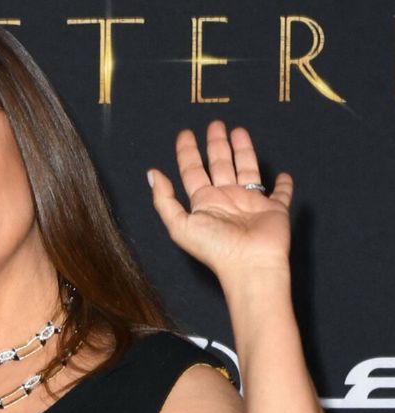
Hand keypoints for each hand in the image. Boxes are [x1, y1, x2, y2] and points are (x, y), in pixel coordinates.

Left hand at [147, 120, 293, 277]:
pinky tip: (283, 174)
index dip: (187, 151)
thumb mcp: (179, 224)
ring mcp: (251, 203)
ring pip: (247, 169)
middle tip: (215, 123)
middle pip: (220, 164)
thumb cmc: (215, 247)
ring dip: (244, 151)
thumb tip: (152, 173)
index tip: (186, 133)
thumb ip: (164, 199)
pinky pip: (281, 194)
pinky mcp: (275, 209)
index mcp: (204, 201)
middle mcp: (226, 199)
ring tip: (239, 130)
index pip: (193, 170)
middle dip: (216, 144)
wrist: (249, 265)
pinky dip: (284, 185)